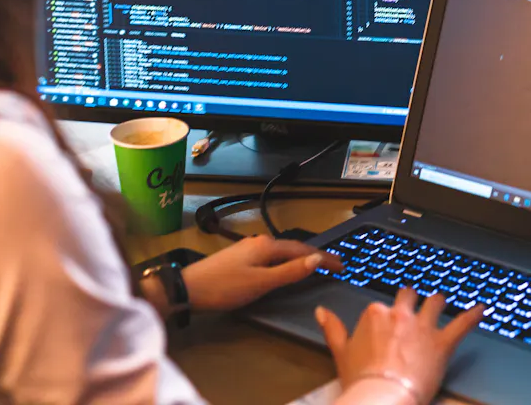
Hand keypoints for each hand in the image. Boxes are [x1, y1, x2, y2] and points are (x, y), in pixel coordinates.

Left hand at [179, 235, 342, 311]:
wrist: (189, 288)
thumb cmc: (225, 287)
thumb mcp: (261, 283)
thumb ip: (290, 272)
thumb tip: (316, 258)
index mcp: (267, 246)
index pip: (303, 249)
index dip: (324, 258)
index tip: (342, 265)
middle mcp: (259, 242)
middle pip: (293, 248)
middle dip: (315, 256)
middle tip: (334, 266)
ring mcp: (248, 248)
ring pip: (281, 252)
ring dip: (300, 258)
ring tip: (315, 266)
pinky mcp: (240, 257)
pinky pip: (271, 257)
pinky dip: (285, 261)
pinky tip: (285, 268)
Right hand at [316, 289, 483, 404]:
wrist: (382, 396)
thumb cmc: (361, 378)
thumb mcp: (341, 352)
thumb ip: (332, 328)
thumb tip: (321, 312)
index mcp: (375, 313)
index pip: (384, 305)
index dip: (388, 314)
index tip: (390, 320)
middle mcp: (400, 314)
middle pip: (410, 296)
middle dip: (414, 299)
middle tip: (417, 304)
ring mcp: (422, 327)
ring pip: (435, 303)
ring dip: (439, 302)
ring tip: (443, 301)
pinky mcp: (442, 343)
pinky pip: (462, 324)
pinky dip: (473, 315)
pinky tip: (482, 309)